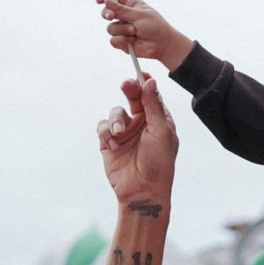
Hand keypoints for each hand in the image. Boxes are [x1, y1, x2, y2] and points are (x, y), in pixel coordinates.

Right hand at [96, 0, 193, 70]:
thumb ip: (121, 9)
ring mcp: (123, 29)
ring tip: (135, 32)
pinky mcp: (122, 41)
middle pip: (107, 12)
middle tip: (112, 16)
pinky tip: (132, 41)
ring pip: (110, 28)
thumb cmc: (156, 27)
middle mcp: (125, 16)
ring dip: (122, 30)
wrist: (162, 46)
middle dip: (107, 14)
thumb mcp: (139, 15)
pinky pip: (113, 40)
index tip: (98, 0)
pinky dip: (122, 40)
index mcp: (131, 5)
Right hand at [97, 76, 178, 206]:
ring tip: (119, 135)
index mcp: (158, 119)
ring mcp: (124, 132)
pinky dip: (106, 133)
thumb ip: (153, 106)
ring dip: (116, 121)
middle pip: (131, 98)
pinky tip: (113, 144)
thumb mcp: (161, 131)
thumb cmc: (159, 162)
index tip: (140, 73)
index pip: (150, 95)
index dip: (144, 83)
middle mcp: (141, 123)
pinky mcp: (109, 143)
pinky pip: (102, 127)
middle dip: (128, 90)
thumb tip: (151, 81)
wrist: (143, 191)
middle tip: (126, 85)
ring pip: (115, 113)